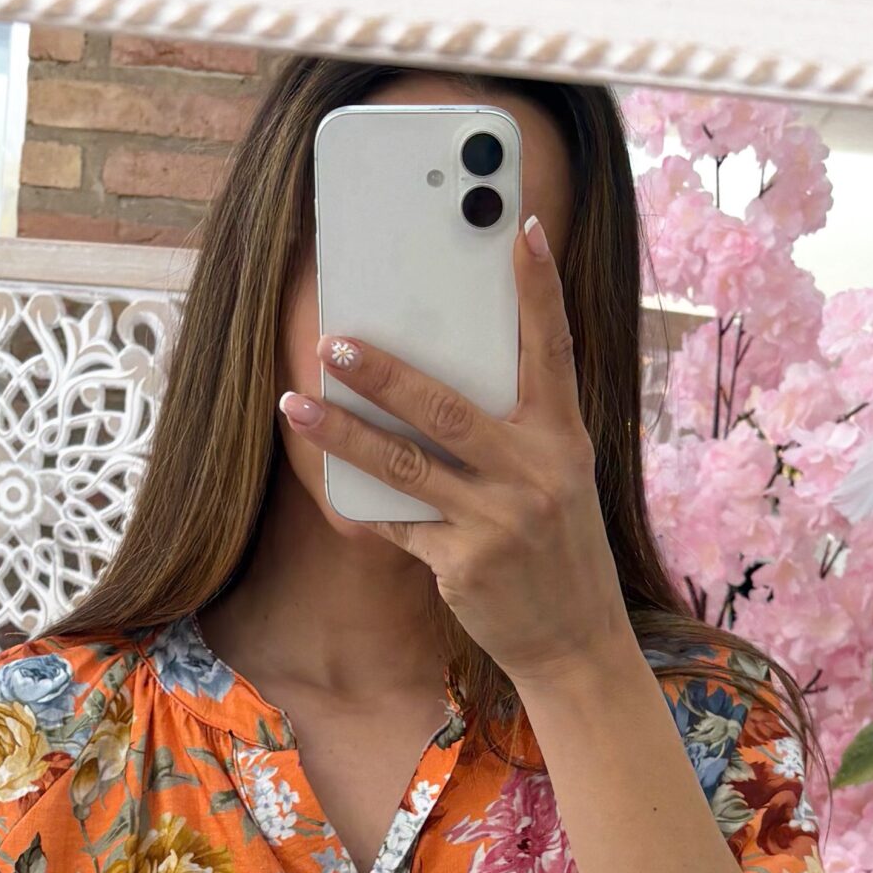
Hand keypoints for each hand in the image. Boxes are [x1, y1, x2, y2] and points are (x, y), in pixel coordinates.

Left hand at [279, 213, 636, 686]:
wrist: (576, 642)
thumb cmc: (560, 550)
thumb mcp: (558, 480)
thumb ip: (517, 432)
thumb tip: (439, 384)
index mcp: (564, 440)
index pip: (553, 350)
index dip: (540, 290)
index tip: (522, 230)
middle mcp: (535, 473)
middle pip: (446, 406)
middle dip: (383, 372)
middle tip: (332, 340)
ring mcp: (498, 521)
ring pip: (405, 464)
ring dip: (343, 433)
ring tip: (297, 404)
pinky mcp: (464, 565)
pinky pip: (399, 523)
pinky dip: (363, 503)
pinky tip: (327, 480)